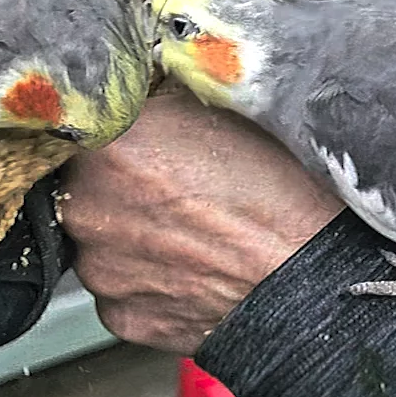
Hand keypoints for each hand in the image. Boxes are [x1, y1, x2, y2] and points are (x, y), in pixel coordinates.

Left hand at [62, 87, 343, 353]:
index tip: (141, 133)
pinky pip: (123, 286)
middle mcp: (89, 208)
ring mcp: (101, 269)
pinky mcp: (121, 316)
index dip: (117, 126)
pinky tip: (192, 264)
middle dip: (122, 181)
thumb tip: (144, 80)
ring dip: (133, 230)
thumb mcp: (227, 107)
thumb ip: (166, 93)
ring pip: (104, 237)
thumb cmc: (283, 193)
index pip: (84, 122)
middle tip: (178, 182)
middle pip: (87, 183)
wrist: (311, 279)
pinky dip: (149, 276)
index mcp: (108, 144)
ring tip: (193, 228)